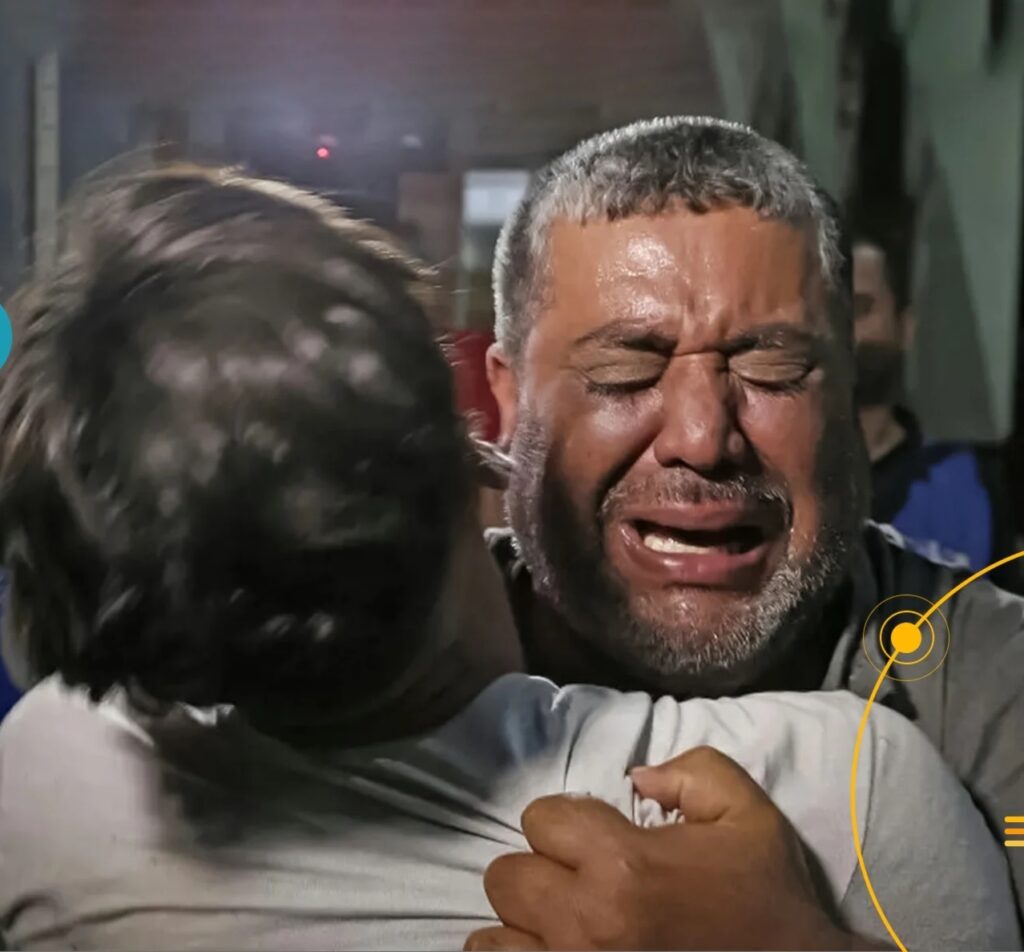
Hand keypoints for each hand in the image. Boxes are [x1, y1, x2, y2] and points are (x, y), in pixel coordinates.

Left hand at [465, 746, 865, 950]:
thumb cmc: (764, 898)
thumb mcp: (746, 813)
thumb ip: (690, 770)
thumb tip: (636, 776)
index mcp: (623, 864)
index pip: (539, 818)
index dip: (566, 820)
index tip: (596, 835)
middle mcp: (587, 921)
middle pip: (505, 877)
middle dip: (539, 869)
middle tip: (576, 879)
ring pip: (494, 936)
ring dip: (524, 924)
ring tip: (563, 923)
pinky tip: (552, 949)